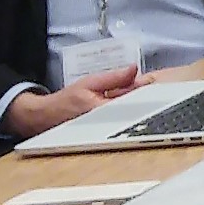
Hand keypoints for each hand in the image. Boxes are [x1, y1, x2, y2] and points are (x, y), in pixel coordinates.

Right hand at [4, 65, 142, 140]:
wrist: (51, 117)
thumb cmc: (68, 100)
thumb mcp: (90, 82)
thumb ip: (114, 78)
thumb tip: (134, 69)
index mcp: (103, 110)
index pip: (133, 100)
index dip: (145, 91)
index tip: (151, 83)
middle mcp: (109, 125)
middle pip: (136, 110)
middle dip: (142, 98)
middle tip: (146, 87)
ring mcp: (111, 132)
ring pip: (132, 116)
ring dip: (137, 105)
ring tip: (133, 96)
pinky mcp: (112, 134)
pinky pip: (127, 121)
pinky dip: (130, 112)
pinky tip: (128, 106)